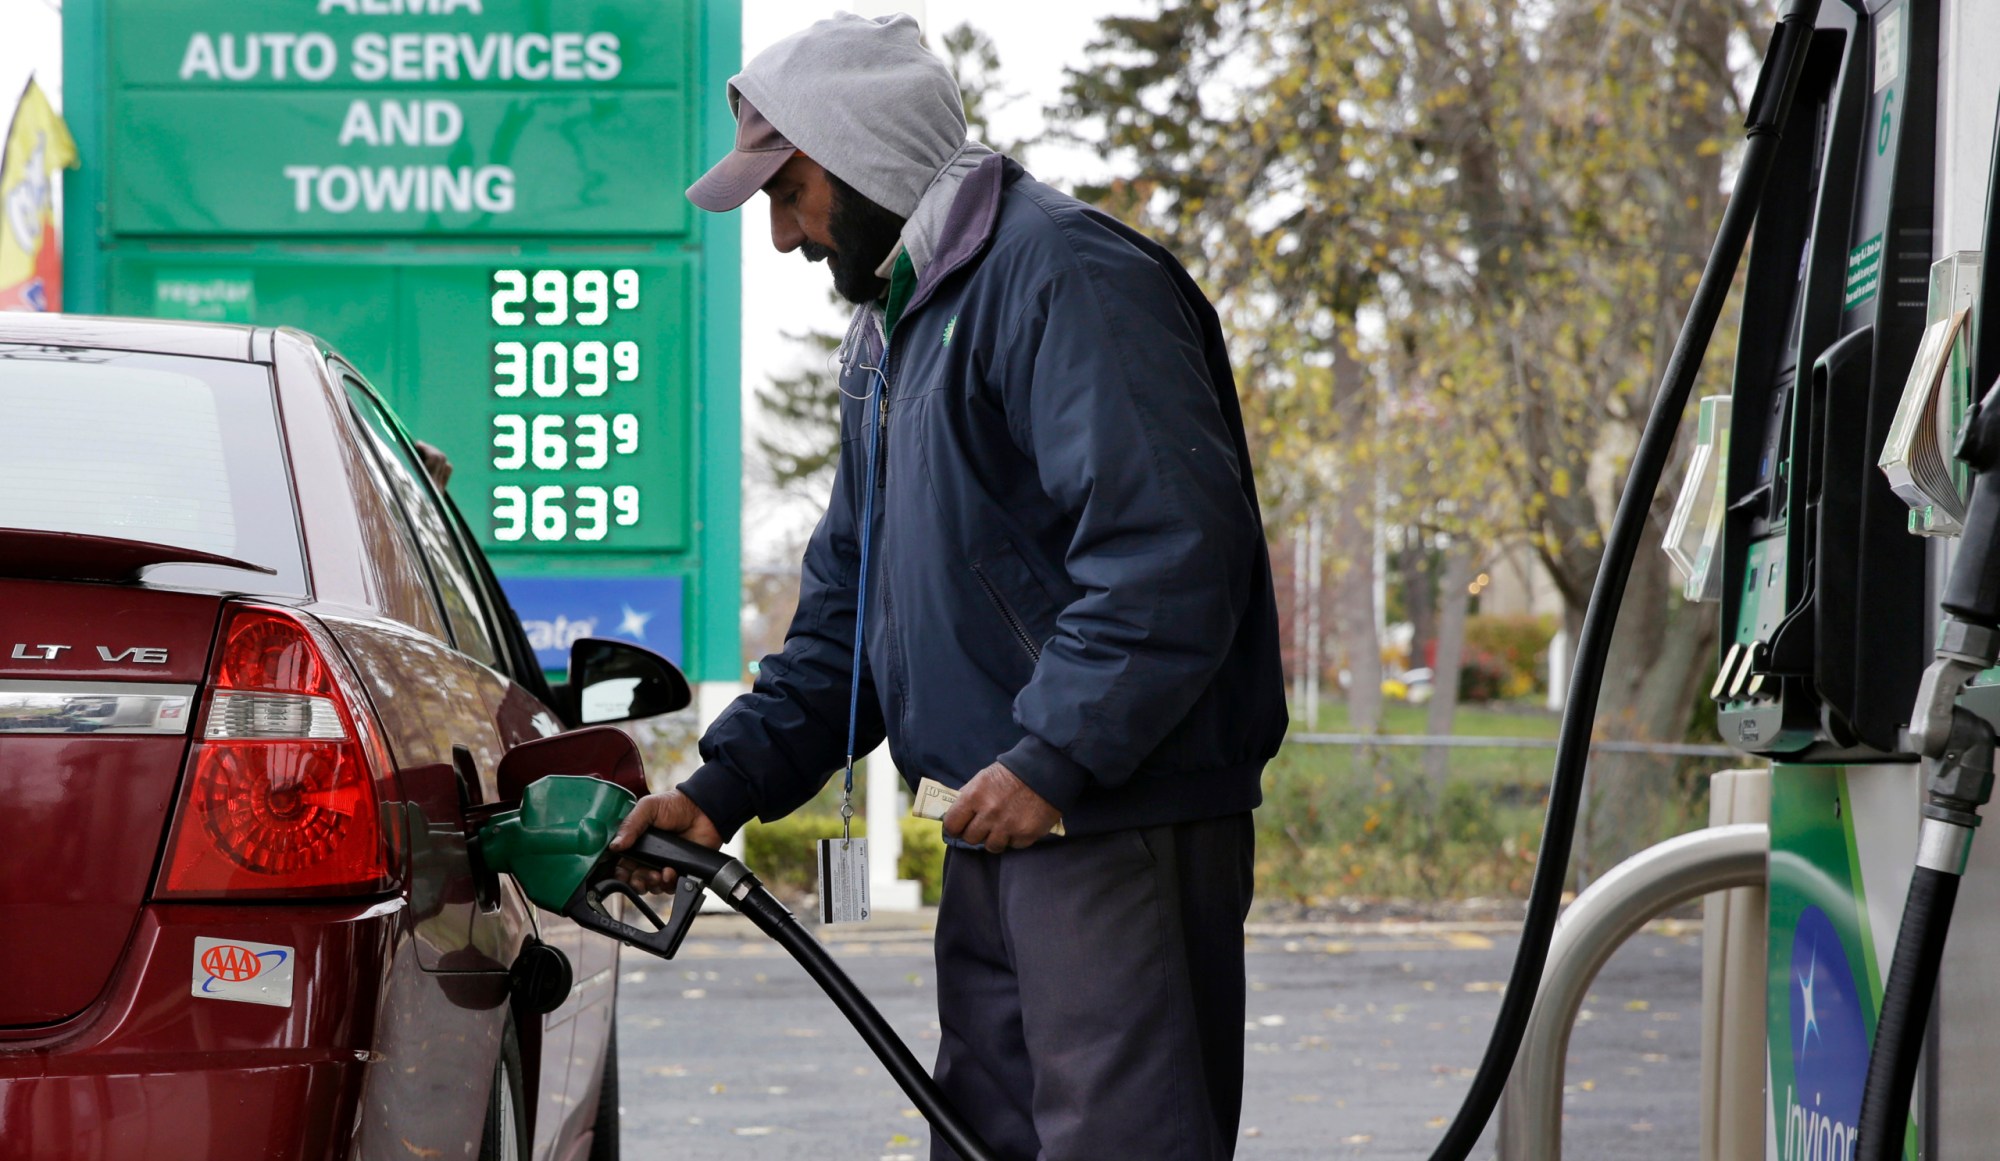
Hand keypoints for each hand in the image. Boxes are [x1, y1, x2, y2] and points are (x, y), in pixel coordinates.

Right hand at [608, 790, 722, 893]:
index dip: (619, 872)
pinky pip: (670, 886)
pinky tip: (670, 872)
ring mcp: (663, 864)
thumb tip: (614, 846)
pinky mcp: (679, 871)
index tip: (620, 874)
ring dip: (651, 884)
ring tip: (657, 874)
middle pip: (634, 878)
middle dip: (635, 882)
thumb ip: (630, 825)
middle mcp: (647, 856)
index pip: (621, 863)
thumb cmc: (675, 805)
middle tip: (639, 878)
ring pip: (650, 886)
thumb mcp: (648, 808)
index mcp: (636, 842)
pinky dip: (668, 884)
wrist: (704, 810)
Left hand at [942, 762, 1059, 852]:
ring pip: (992, 846)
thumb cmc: (1010, 774)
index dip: (954, 827)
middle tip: (983, 826)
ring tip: (1002, 827)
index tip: (959, 827)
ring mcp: (1008, 826)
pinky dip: (1015, 838)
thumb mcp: (983, 778)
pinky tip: (1019, 824)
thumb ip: (968, 796)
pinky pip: (1014, 845)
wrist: (1044, 771)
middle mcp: (989, 813)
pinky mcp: (1026, 834)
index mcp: (974, 796)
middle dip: (975, 833)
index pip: (952, 824)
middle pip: (971, 838)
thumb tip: (955, 814)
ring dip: (995, 838)